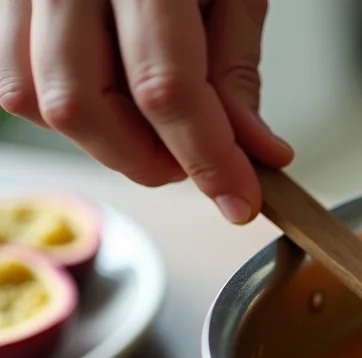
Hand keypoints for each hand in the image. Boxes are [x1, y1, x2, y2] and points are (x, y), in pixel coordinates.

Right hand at [0, 0, 292, 223]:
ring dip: (104, 143)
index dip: (207, 158)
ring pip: (33, 98)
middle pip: (81, 103)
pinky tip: (115, 105)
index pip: (167, 87)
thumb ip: (237, 69)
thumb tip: (255, 154)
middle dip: (148, 160)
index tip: (240, 201)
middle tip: (200, 169)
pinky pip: (12, 76)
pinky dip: (65, 110)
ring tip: (162, 139)